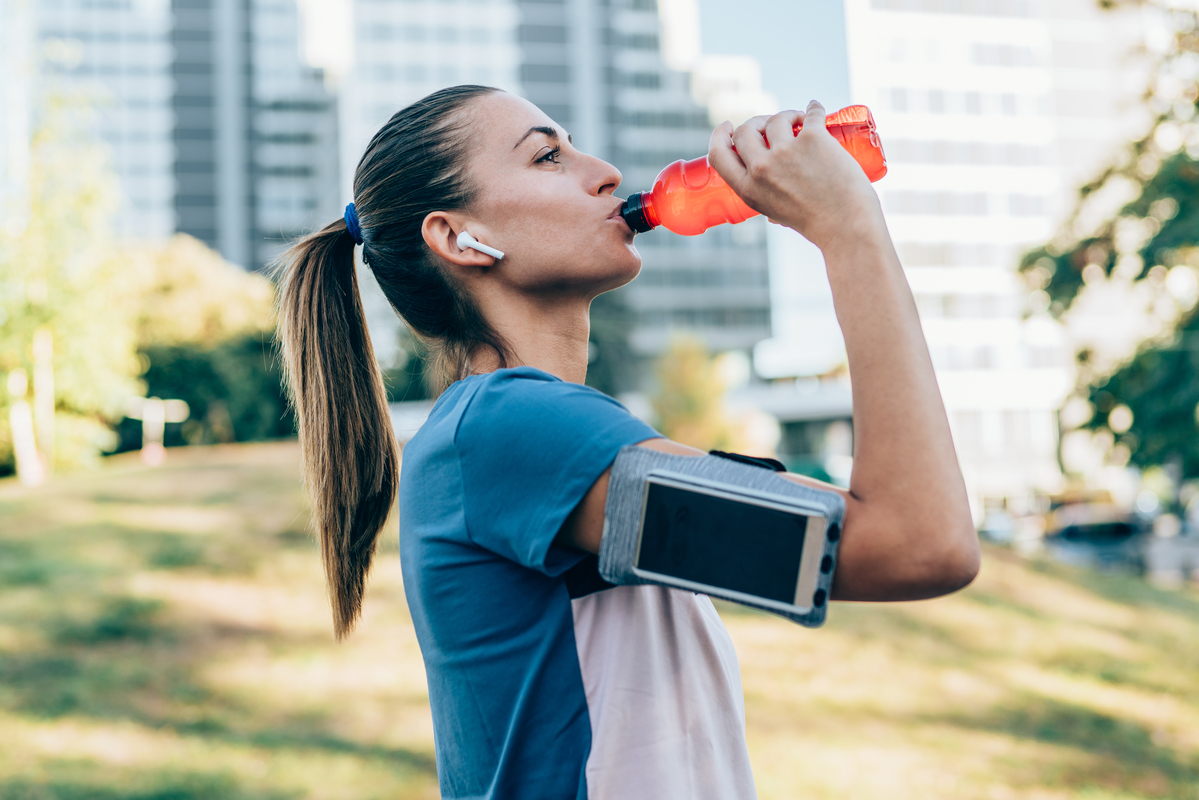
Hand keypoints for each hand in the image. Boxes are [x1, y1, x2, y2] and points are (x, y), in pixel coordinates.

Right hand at [708, 101, 885, 253]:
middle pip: (745, 131)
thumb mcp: (776, 212)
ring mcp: (785, 152)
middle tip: (771, 123)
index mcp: (748, 190)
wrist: (846, 225)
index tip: (728, 126)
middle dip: (756, 122)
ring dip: (787, 115)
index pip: (718, 155)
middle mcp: (761, 169)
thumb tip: (767, 182)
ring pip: (776, 119)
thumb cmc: (816, 223)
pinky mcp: (812, 139)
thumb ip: (766, 194)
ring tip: (800, 121)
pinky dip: (814, 108)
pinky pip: (810, 113)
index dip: (719, 136)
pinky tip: (816, 108)